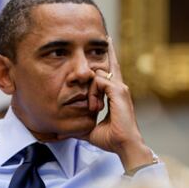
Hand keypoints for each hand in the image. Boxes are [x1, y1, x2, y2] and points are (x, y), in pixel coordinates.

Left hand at [82, 37, 153, 170]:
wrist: (124, 145)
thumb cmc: (111, 139)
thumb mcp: (90, 128)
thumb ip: (80, 123)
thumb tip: (64, 129)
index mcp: (116, 94)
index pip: (112, 70)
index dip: (110, 55)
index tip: (107, 42)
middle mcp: (120, 87)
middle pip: (109, 63)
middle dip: (101, 61)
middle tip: (97, 84)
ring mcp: (121, 88)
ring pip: (97, 75)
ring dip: (90, 91)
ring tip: (94, 108)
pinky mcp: (118, 91)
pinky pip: (99, 81)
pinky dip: (93, 93)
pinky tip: (96, 106)